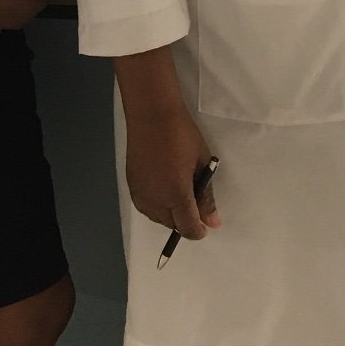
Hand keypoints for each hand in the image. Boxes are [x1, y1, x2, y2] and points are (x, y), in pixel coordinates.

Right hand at [124, 104, 220, 240]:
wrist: (152, 114)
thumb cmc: (183, 135)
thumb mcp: (203, 164)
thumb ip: (206, 196)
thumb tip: (213, 222)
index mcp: (176, 195)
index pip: (188, 228)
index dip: (199, 231)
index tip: (206, 225)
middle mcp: (155, 200)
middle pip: (171, 225)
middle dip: (185, 221)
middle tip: (196, 202)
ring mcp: (140, 193)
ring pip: (157, 218)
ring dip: (170, 215)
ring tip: (180, 194)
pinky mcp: (131, 184)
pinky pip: (145, 206)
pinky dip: (157, 205)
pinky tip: (164, 189)